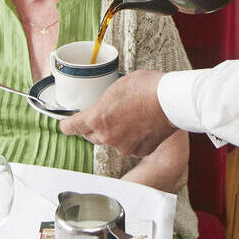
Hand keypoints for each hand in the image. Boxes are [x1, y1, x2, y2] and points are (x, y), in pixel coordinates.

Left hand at [59, 70, 176, 156]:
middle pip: (91, 136)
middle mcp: (106, 136)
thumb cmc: (145, 87)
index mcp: (96, 118)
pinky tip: (143, 126)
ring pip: (113, 142)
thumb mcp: (116, 86)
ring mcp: (123, 147)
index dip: (67, 125)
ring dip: (117, 133)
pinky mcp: (139, 151)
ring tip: (132, 117)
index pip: (70, 127)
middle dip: (95, 127)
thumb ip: (105, 102)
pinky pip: (131, 147)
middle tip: (108, 115)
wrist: (171, 100)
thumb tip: (106, 106)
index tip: (67, 124)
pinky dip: (134, 139)